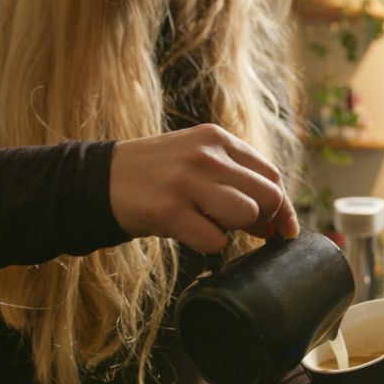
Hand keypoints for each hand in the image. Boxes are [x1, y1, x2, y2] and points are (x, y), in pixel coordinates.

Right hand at [109, 124, 299, 253]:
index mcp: (217, 139)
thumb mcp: (198, 158)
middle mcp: (205, 155)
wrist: (102, 179)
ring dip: (234, 230)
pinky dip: (209, 245)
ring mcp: (186, 182)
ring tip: (208, 223)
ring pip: (245, 215)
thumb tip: (278, 222)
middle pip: (268, 197)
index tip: (279, 228)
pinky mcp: (168, 211)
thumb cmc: (160, 175)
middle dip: (263, 221)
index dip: (281, 207)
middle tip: (246, 231)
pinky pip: (215, 241)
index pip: (272, 176)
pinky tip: (189, 232)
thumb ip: (237, 177)